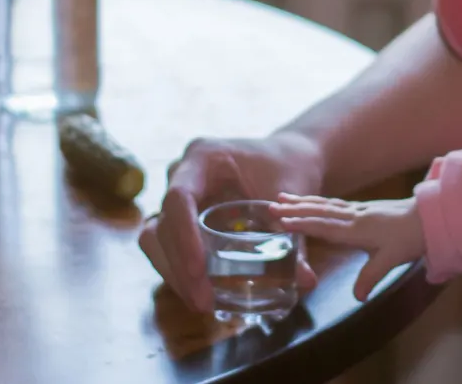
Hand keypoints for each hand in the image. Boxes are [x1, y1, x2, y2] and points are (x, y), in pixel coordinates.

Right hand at [138, 132, 321, 311]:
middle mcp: (181, 173)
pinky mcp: (182, 216)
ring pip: (155, 239)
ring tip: (202, 304)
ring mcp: (178, 196)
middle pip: (161, 224)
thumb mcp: (292, 194)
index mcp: (203, 156)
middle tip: (203, 301)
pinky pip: (167, 246)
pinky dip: (180, 271)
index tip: (199, 271)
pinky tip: (201, 294)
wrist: (286, 157)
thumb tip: (305, 280)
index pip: (179, 196)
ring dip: (173, 274)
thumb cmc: (288, 165)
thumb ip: (296, 234)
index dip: (184, 236)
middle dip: (178, 267)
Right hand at [272, 193, 425, 300]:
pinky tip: (314, 203)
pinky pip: (335, 204)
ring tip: (284, 197)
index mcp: (357, 229)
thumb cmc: (410, 238)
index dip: (302, 224)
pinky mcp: (364, 208)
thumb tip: (357, 297)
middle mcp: (354, 216)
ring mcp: (358, 210)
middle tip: (272, 204)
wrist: (429, 217)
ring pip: (326, 205)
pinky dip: (319, 202)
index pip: (324, 226)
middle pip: (320, 211)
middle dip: (295, 209)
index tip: (281, 221)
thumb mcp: (391, 261)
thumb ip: (371, 277)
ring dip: (304, 202)